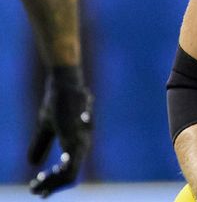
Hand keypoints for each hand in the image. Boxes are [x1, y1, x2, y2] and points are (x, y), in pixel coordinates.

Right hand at [28, 66, 92, 196]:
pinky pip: (70, 164)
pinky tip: (43, 176)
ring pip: (70, 174)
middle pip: (70, 176)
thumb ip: (41, 145)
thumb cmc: (57, 104)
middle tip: (35, 191)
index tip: (39, 191)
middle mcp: (82, 145)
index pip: (69, 171)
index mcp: (77, 144)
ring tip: (36, 187)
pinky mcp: (74, 137)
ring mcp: (80, 142)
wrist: (63, 85)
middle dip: (51, 186)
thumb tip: (33, 164)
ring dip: (52, 183)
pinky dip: (56, 174)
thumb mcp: (46, 128)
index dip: (54, 183)